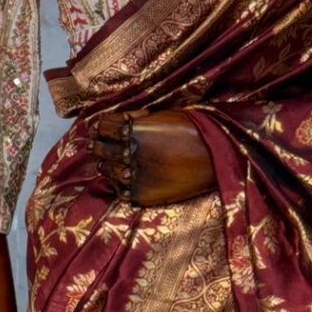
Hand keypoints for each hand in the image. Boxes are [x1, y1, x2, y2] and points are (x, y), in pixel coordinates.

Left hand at [92, 108, 215, 205]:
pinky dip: (118, 185)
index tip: (97, 128)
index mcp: (134, 130)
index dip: (99, 127)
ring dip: (107, 165)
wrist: (215, 157)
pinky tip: (122, 180)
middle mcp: (130, 152)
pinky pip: (120, 191)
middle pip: (102, 149)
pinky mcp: (143, 194)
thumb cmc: (193, 131)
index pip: (103, 127)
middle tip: (95, 146)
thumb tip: (124, 122)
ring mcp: (135, 175)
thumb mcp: (163, 116)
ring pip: (107, 170)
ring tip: (109, 163)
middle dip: (98, 146)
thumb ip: (139, 121)